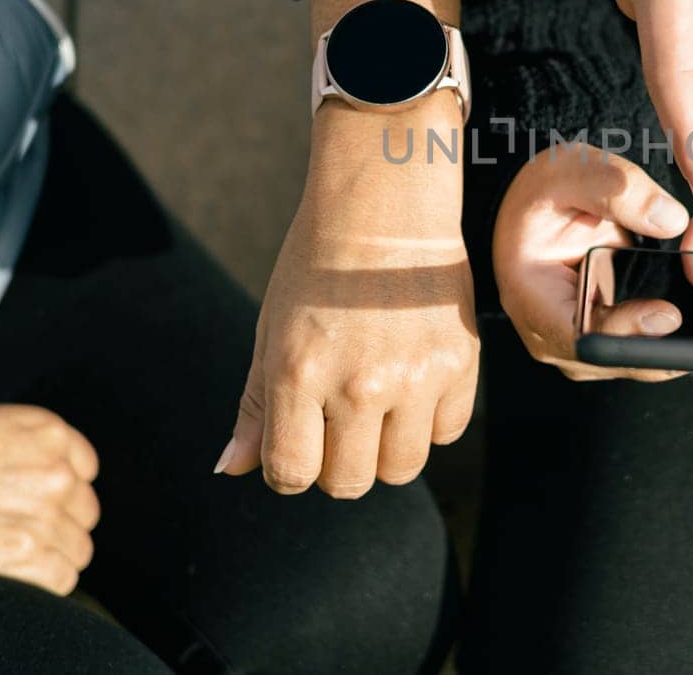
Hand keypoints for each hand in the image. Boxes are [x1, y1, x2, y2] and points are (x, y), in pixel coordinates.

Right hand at [0, 404, 100, 595]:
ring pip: (78, 548)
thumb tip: (37, 479)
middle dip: (60, 522)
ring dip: (53, 554)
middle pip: (85, 511)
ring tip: (16, 555)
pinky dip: (45, 581)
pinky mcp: (29, 552)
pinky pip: (63, 577)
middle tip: (22, 531)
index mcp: (50, 432)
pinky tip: (18, 574)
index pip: (86, 469)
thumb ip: (27, 449)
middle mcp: (58, 470)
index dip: (64, 489)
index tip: (42, 501)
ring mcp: (47, 512)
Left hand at [216, 105, 478, 496]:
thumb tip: (232, 469)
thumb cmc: (318, 269)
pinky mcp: (460, 364)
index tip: (299, 446)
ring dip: (385, 451)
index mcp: (299, 373)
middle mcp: (359, 383)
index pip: (292, 473)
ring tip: (379, 407)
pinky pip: (447, 432)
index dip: (291, 470)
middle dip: (337, 466)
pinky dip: (430, 422)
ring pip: (402, 467)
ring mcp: (415, 376)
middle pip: (349, 482)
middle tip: (338, 423)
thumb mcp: (272, 331)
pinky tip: (414, 383)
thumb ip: (256, 406)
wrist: (386, 209)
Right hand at [493, 143, 692, 380]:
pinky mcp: (610, 336)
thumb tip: (672, 221)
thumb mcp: (570, 172)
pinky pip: (651, 342)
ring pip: (645, 357)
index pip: (581, 339)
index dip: (628, 333)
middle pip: (622, 358)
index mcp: (532, 299)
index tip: (668, 314)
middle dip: (671, 325)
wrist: (534, 210)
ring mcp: (585, 341)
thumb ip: (618, 190)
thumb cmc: (541, 196)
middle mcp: (555, 334)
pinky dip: (679, 312)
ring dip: (683, 316)